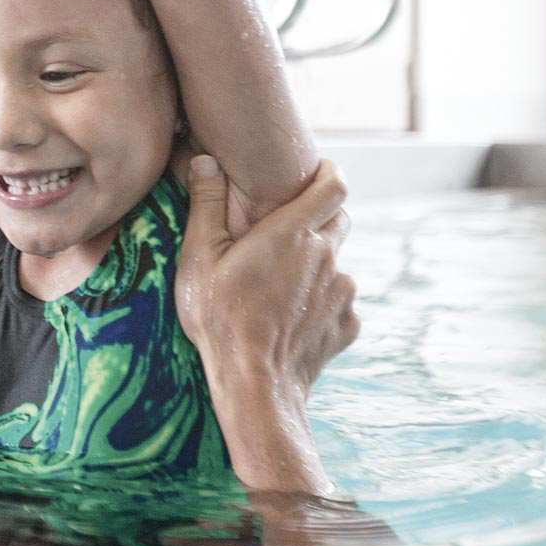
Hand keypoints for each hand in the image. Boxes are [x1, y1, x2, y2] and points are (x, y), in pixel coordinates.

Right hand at [175, 155, 357, 492]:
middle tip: (284, 229)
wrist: (255, 386)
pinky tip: (291, 320)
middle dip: (317, 217)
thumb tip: (206, 160)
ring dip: (314, 267)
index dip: (327, 171)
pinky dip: (320, 305)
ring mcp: (341, 293)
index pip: (333, 184)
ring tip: (278, 287)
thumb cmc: (220, 318)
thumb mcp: (199, 257)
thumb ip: (206, 204)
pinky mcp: (346, 326)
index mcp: (293, 232)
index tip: (316, 168)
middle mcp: (327, 257)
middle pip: (337, 220)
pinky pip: (338, 304)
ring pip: (335, 265)